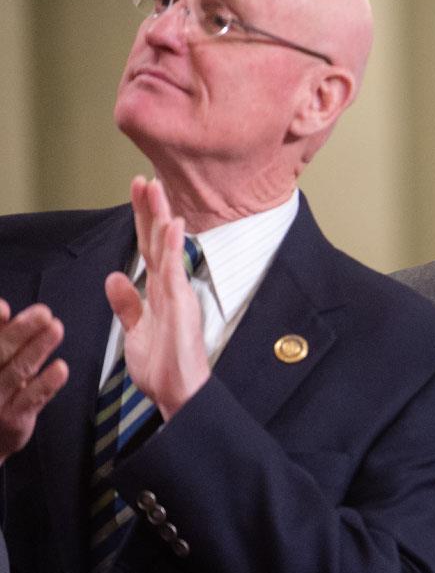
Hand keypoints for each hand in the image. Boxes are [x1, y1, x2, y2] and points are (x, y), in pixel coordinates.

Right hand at [0, 300, 69, 464]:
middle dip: (20, 332)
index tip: (3, 308)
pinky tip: (61, 368)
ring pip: (17, 372)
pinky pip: (32, 398)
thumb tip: (6, 309)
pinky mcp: (13, 419)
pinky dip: (47, 383)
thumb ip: (0, 336)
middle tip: (42, 313)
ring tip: (56, 328)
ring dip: (38, 349)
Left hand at [105, 177, 209, 420]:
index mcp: (158, 292)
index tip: (138, 194)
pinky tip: (172, 223)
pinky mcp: (182, 305)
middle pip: (156, 241)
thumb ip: (126, 304)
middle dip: (149, 209)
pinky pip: (174, 270)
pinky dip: (173, 246)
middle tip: (144, 179)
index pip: (147, 249)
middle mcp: (170, 288)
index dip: (141, 221)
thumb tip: (114, 277)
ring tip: (155, 187)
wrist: (179, 393)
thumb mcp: (135, 332)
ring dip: (160, 216)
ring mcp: (178, 294)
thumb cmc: (162, 368)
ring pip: (166, 248)